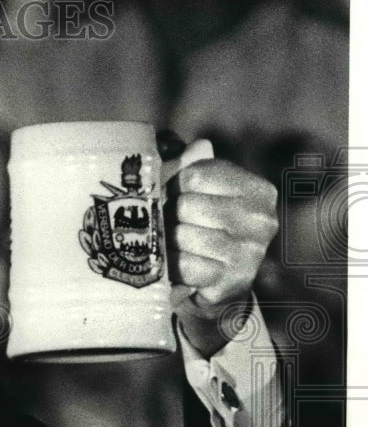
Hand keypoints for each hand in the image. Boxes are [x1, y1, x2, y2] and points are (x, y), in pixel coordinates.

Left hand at [164, 158, 278, 356]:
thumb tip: (175, 143)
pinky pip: (186, 265)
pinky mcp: (233, 280)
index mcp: (258, 190)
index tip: (167, 194)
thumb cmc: (206, 226)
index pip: (196, 175)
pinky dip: (171, 264)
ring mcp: (251, 252)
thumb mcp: (202, 191)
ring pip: (184, 236)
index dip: (171, 184)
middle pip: (187, 206)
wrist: (218, 283)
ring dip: (166, 241)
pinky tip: (172, 263)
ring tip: (166, 242)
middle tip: (163, 222)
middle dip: (167, 215)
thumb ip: (187, 164)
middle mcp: (262, 220)